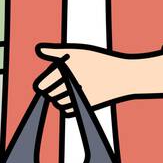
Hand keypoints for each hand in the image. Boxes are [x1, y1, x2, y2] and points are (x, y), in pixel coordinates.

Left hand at [34, 43, 162, 114]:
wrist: (123, 76)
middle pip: (49, 95)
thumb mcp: (77, 52)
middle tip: (58, 86)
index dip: (42, 84)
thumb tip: (39, 50)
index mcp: (66, 69)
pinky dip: (66, 107)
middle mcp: (70, 83)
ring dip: (58, 99)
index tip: (46, 83)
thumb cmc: (99, 61)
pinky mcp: (86, 106)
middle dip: (51, 91)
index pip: (42, 85)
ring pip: (58, 104)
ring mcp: (79, 97)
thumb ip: (55, 52)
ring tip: (66, 91)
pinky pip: (67, 112)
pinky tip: (72, 98)